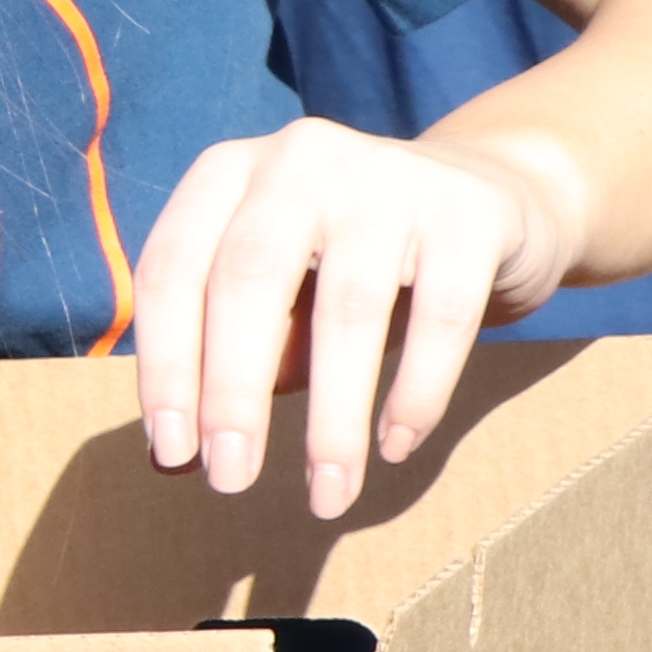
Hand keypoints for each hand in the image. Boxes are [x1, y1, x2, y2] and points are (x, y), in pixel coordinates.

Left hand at [130, 120, 573, 516]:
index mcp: (228, 173)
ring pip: (348, 309)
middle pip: (248, 279)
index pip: (173, 269)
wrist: (486, 196)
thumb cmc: (348, 264)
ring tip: (327, 494)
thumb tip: (173, 460)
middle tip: (231, 481)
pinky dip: (416, 392)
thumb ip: (226, 361)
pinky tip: (396, 446)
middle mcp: (300, 157)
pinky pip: (440, 318)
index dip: (164, 367)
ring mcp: (388, 175)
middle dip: (232, 392)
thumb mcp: (277, 298)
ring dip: (332, 417)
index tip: (174, 454)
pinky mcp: (469, 212)